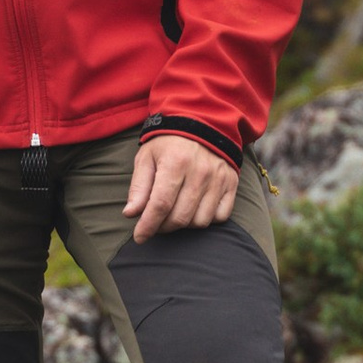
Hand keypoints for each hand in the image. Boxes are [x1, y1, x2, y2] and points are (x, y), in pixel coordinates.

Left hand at [124, 130, 238, 239]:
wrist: (202, 124)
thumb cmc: (168, 144)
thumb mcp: (146, 158)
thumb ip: (139, 187)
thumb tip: (131, 214)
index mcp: (175, 162)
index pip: (161, 204)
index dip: (148, 225)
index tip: (139, 237)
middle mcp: (200, 172)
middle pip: (180, 217)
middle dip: (162, 227)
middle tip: (155, 223)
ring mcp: (219, 179)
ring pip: (200, 221)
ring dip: (184, 225)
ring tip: (174, 213)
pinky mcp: (231, 184)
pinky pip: (220, 216)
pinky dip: (206, 219)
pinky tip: (195, 209)